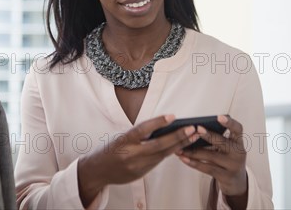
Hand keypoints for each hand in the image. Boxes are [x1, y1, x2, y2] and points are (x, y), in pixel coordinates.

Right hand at [77, 115, 193, 206]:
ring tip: (192, 137)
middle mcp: (131, 154)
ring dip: (179, 145)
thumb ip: (138, 134)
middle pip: (158, 145)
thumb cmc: (110, 150)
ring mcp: (137, 166)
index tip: (172, 116)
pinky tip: (180, 147)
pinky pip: (158, 162)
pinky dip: (169, 153)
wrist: (98, 171)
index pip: (143, 130)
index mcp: (124, 141)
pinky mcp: (140, 174)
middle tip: (192, 129)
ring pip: (162, 155)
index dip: (158, 122)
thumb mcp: (120, 138)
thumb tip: (161, 126)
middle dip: (178, 137)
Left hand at [177, 115, 247, 197]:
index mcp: (238, 141)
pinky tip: (183, 158)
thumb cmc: (226, 156)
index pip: (238, 129)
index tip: (219, 117)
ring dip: (193, 151)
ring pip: (210, 156)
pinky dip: (193, 162)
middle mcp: (238, 152)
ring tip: (180, 147)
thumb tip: (192, 129)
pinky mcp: (225, 176)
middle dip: (208, 135)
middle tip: (196, 129)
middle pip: (222, 142)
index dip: (229, 122)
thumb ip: (216, 137)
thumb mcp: (226, 146)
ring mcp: (233, 165)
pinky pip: (206, 168)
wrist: (236, 179)